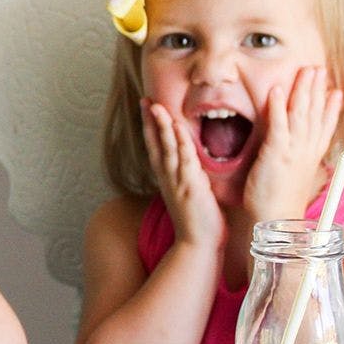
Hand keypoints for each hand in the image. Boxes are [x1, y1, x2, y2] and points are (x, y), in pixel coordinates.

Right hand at [141, 98, 224, 252]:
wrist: (198, 244)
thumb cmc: (198, 221)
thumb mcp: (188, 194)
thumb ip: (186, 177)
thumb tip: (189, 166)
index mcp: (167, 178)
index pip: (155, 147)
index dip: (150, 126)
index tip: (147, 107)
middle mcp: (168, 177)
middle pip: (155, 143)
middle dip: (149, 120)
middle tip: (145, 99)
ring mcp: (177, 181)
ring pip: (166, 148)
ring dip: (161, 126)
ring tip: (155, 106)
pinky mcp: (190, 186)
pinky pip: (184, 160)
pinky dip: (179, 143)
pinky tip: (177, 128)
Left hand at [244, 66, 341, 222]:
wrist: (274, 219)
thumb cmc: (278, 201)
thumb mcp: (295, 177)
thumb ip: (299, 160)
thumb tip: (302, 153)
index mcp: (311, 156)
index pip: (325, 127)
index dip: (331, 108)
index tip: (336, 91)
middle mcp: (306, 150)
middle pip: (315, 114)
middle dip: (318, 90)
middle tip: (320, 69)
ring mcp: (292, 150)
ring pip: (301, 114)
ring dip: (303, 90)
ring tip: (306, 71)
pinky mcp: (276, 153)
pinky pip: (278, 125)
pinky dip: (279, 107)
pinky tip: (278, 90)